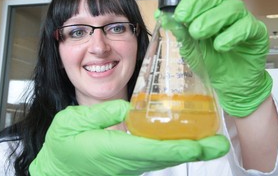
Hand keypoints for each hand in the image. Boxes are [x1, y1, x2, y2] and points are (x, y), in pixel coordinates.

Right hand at [29, 100, 228, 175]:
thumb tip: (129, 109)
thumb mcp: (73, 122)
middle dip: (194, 151)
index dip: (176, 148)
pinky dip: (175, 150)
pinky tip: (187, 142)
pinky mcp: (130, 164)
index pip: (149, 149)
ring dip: (189, 150)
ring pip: (163, 159)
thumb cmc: (63, 145)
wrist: (58, 169)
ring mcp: (129, 165)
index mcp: (111, 150)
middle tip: (220, 144)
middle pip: (165, 157)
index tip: (198, 145)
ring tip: (211, 141)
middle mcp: (126, 160)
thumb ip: (102, 114)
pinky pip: (156, 158)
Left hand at [169, 0, 272, 116]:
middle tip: (182, 16)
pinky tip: (220, 45)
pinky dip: (230, 35)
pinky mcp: (255, 32)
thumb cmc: (209, 62)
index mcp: (206, 11)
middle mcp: (223, 10)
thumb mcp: (189, 48)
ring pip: (229, 8)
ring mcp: (241, 20)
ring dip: (210, 19)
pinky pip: (245, 27)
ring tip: (197, 33)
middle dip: (195, 3)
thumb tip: (162, 16)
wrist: (229, 83)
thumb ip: (179, 31)